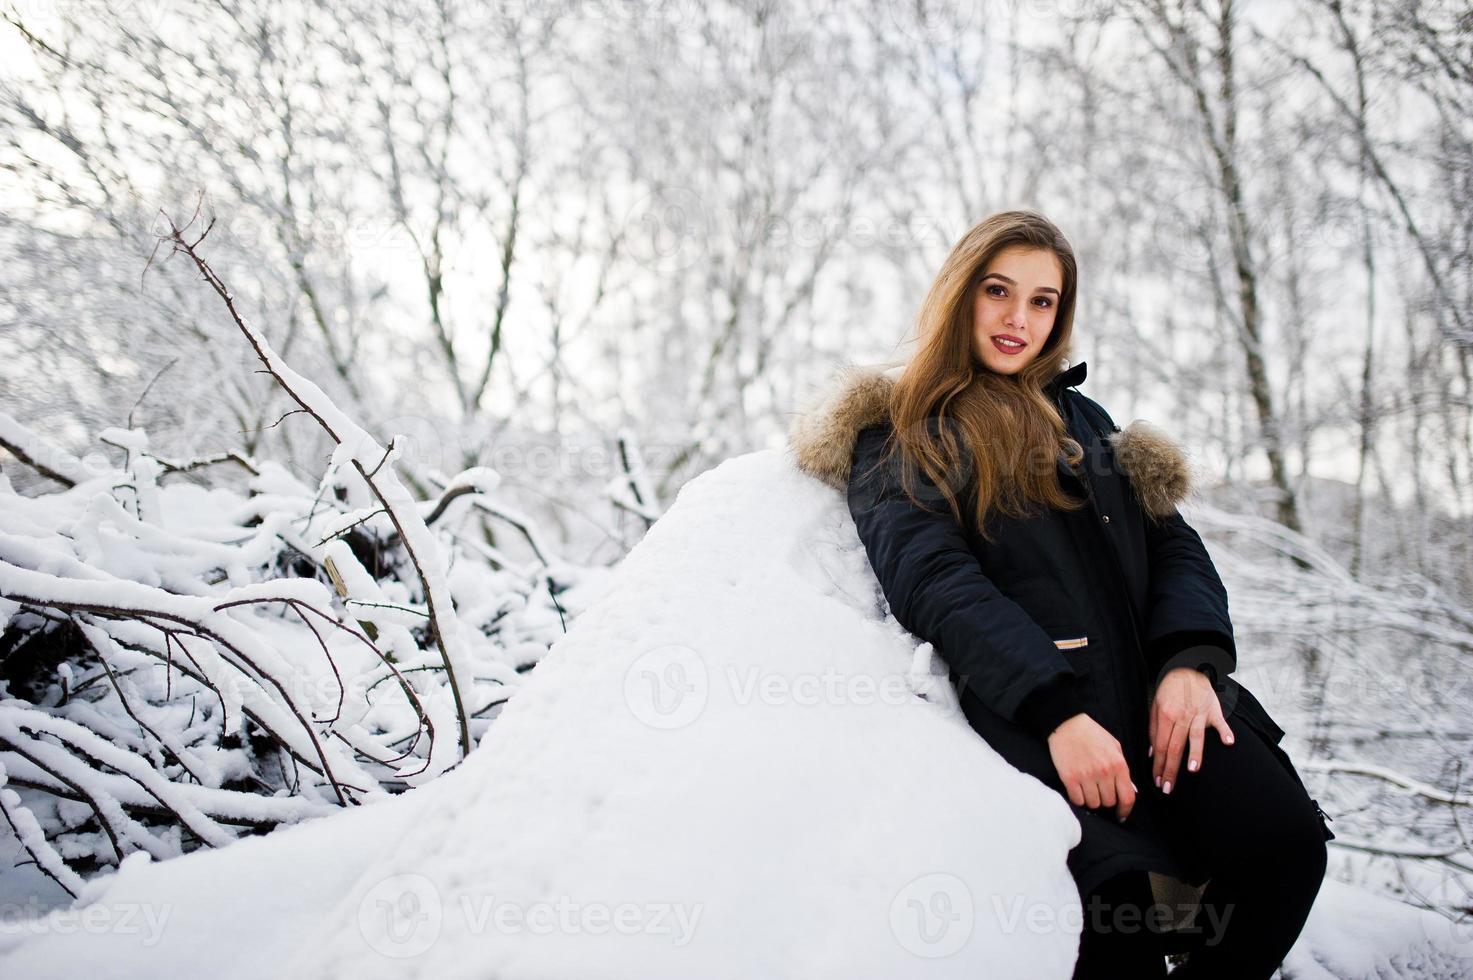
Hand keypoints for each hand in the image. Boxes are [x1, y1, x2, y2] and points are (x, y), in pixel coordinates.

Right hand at [1046, 713, 1135, 823]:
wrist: (1067, 724)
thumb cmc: (1092, 734)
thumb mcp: (1114, 747)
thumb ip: (1123, 768)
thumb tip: (1130, 790)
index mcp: (1118, 764)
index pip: (1127, 797)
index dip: (1125, 810)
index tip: (1121, 815)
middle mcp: (1104, 772)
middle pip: (1109, 802)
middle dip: (1105, 800)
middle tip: (1099, 790)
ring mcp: (1086, 776)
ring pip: (1093, 804)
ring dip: (1091, 799)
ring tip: (1087, 788)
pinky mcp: (1069, 778)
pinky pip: (1078, 800)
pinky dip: (1078, 798)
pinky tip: (1077, 789)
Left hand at [1149, 667, 1234, 794]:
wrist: (1187, 668)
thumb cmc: (1169, 690)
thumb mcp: (1155, 706)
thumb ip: (1153, 729)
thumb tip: (1152, 752)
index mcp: (1165, 716)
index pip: (1160, 746)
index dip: (1158, 765)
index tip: (1157, 781)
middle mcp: (1181, 716)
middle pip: (1175, 746)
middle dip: (1171, 769)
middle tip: (1168, 787)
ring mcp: (1199, 713)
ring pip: (1196, 736)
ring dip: (1195, 753)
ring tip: (1192, 770)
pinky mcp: (1214, 710)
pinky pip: (1220, 722)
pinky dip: (1225, 731)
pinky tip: (1228, 743)